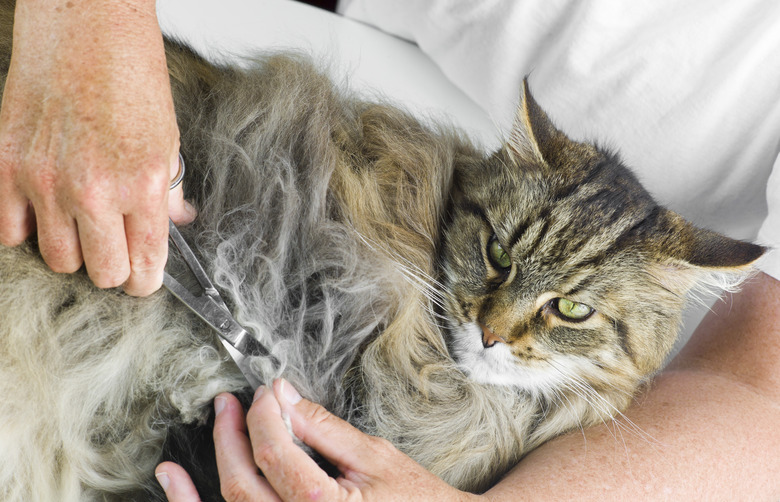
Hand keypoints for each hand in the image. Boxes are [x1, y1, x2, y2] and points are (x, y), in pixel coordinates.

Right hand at [0, 0, 194, 295]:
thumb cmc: (131, 77)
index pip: (145, 265)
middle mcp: (95, 189)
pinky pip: (9, 232)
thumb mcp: (168, 139)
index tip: (142, 278)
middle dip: (113, 267)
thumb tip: (180, 222)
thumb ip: (170, 191)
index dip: (145, 280)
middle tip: (114, 247)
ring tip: (80, 222)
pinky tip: (44, 208)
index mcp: (145, 184)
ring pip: (57, 260)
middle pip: (102, 273)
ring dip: (71, 248)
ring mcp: (45, 180)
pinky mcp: (5, 167)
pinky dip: (26, 228)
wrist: (86, 26)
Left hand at [156, 380, 479, 500]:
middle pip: (244, 485)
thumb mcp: (375, 458)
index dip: (263, 416)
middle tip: (228, 404)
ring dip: (198, 482)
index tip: (266, 391)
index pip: (274, 453)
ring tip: (193, 443)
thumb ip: (324, 429)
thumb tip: (283, 396)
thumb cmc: (415, 500)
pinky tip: (175, 483)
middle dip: (231, 438)